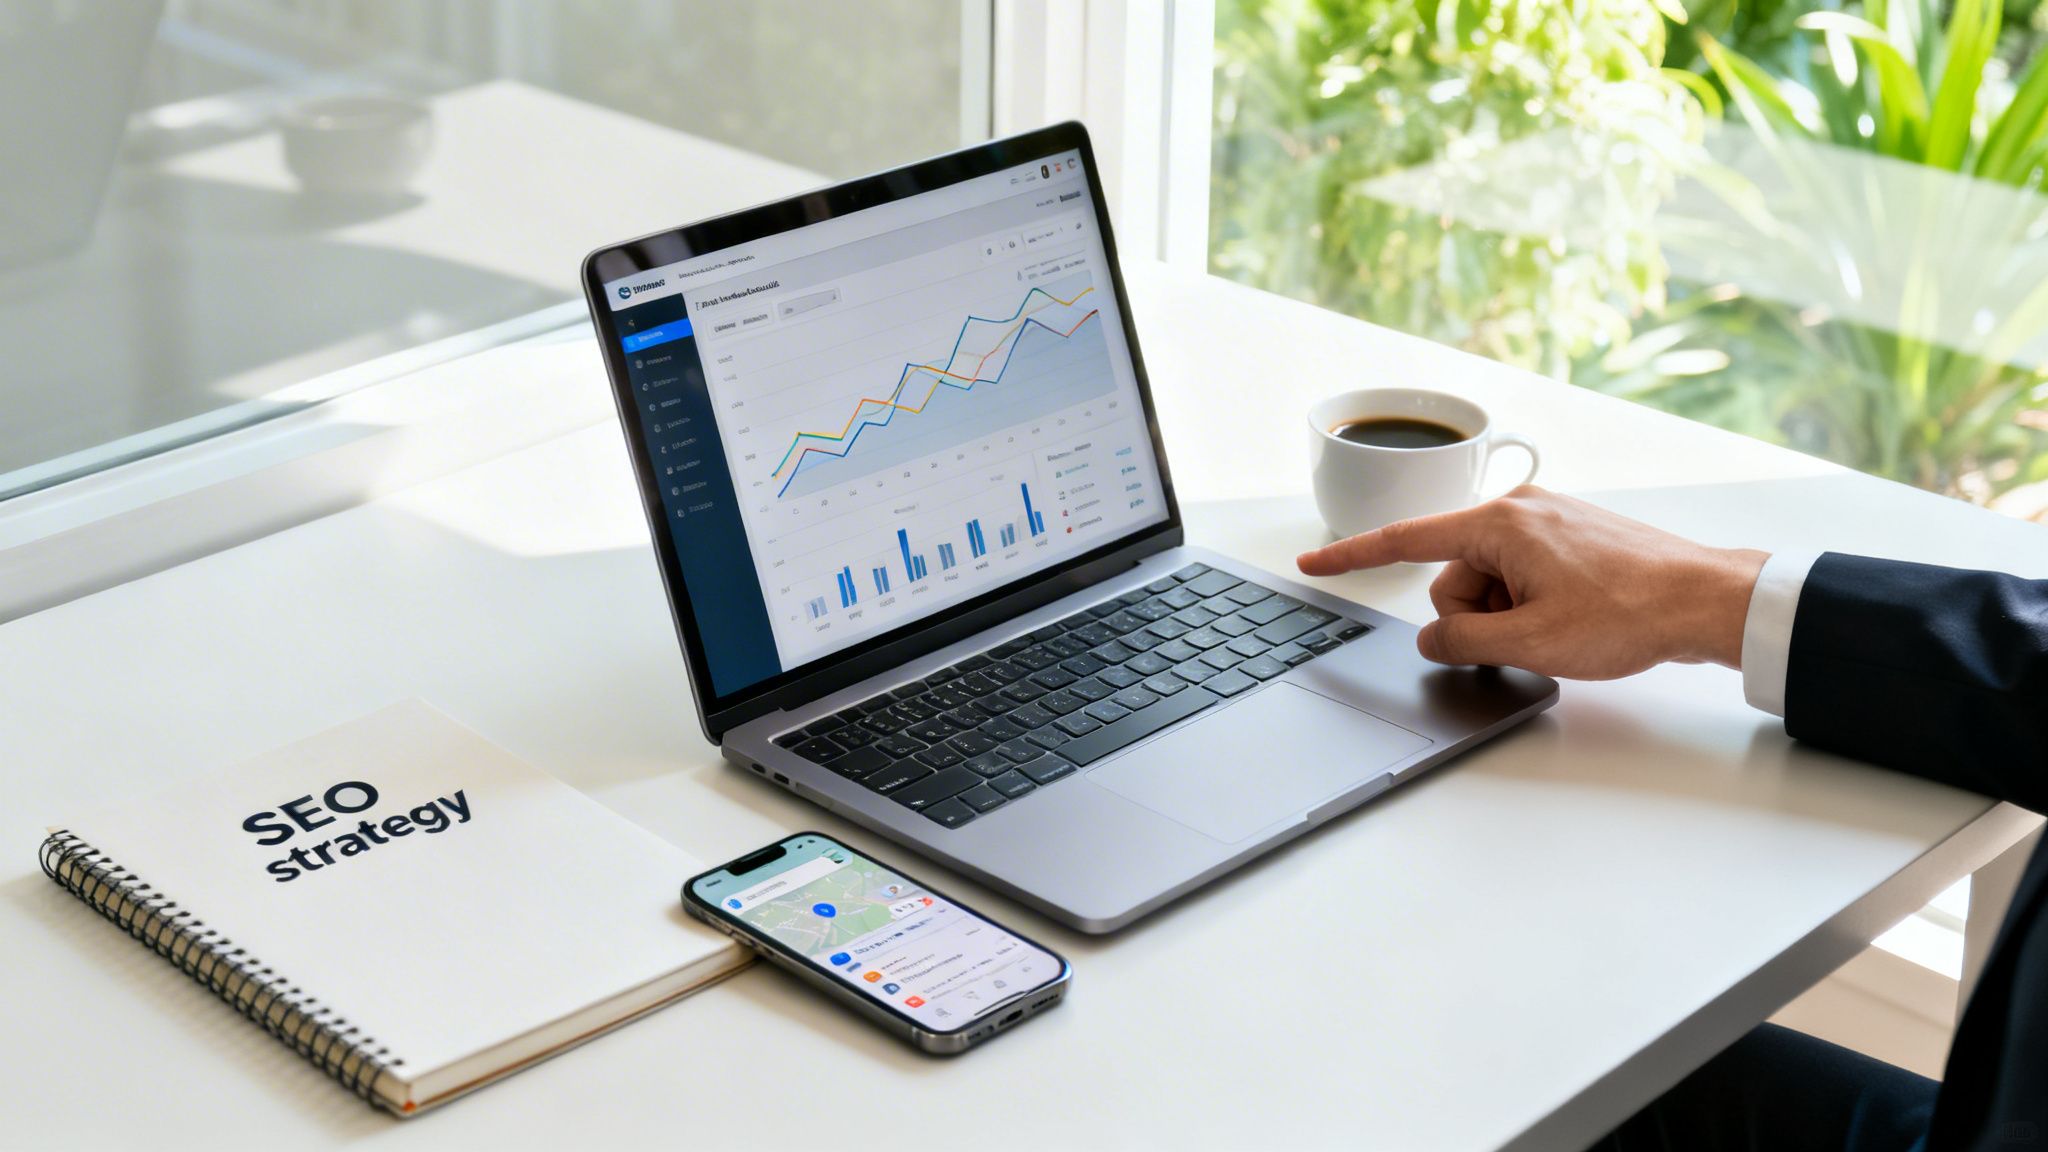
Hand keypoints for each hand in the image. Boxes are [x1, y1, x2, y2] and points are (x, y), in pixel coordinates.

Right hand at [1295, 487, 1767, 679]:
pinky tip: (1576, 613)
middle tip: (1532, 632)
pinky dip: (1533, 602)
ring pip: (1489, 580)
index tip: (1312, 564)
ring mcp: (1547, 517)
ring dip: (1510, 612)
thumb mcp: (1531, 641)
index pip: (1403, 541)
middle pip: (1452, 574)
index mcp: (1499, 522)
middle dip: (1476, 614)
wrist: (1707, 600)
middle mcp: (1518, 507)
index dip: (1351, 557)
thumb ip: (1462, 640)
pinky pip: (1522, 574)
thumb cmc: (1630, 612)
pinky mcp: (1570, 534)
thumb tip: (1434, 638)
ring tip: (1564, 624)